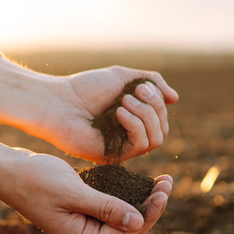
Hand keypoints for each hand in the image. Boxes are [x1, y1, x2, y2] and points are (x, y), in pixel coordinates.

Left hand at [0, 58, 178, 162]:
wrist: (58, 101)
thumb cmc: (85, 88)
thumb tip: (175, 98)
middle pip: (162, 129)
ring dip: (146, 116)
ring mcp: (122, 148)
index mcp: (133, 119)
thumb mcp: (123, 77)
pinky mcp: (113, 156)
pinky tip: (119, 112)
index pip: (161, 117)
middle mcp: (129, 136)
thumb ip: (151, 82)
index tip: (140, 86)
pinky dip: (135, 126)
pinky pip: (140, 146)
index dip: (158, 101)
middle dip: (154, 107)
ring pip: (156, 139)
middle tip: (134, 92)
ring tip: (124, 102)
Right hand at [0, 152, 172, 233]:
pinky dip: (125, 194)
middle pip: (128, 227)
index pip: (128, 232)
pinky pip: (109, 205)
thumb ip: (105, 207)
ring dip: (141, 199)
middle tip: (167, 181)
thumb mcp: (73, 192)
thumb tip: (139, 221)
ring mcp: (81, 222)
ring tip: (160, 180)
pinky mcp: (79, 208)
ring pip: (121, 216)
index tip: (164, 190)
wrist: (6, 171)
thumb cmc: (35, 180)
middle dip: (151, 206)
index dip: (151, 213)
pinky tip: (137, 180)